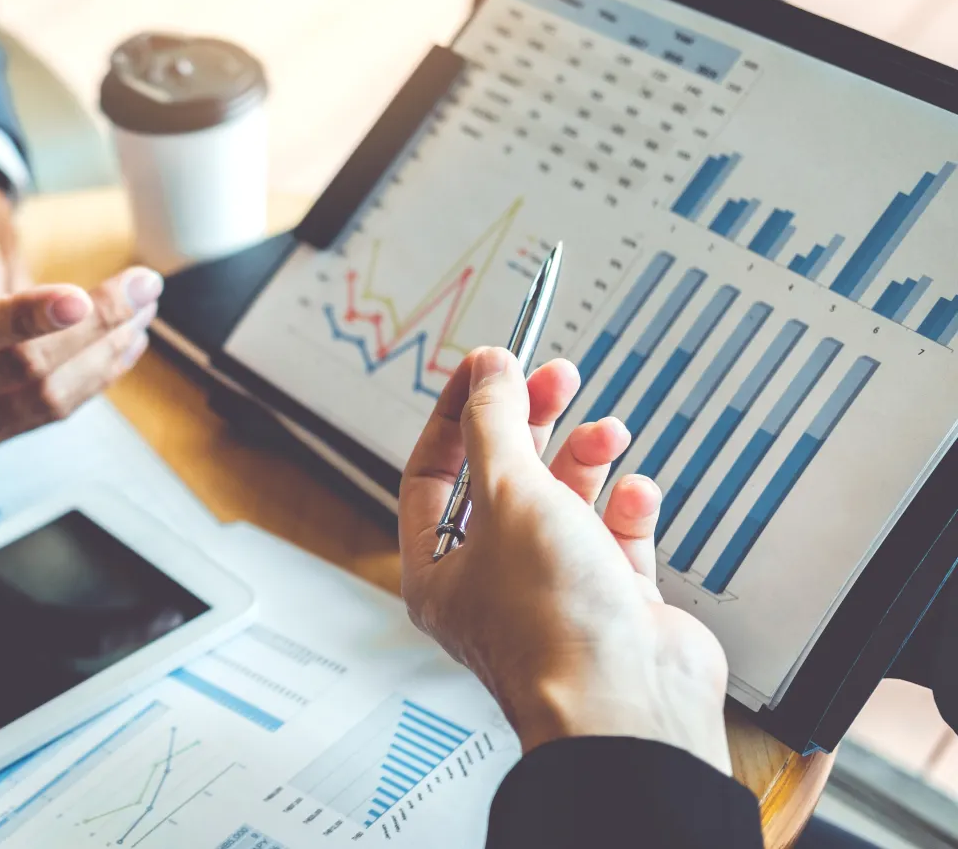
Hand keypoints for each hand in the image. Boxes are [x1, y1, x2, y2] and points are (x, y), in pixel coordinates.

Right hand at [0, 161, 159, 477]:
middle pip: (24, 367)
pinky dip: (86, 386)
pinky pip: (39, 419)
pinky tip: (117, 352)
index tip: (78, 296)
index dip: (26, 317)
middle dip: (95, 326)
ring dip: (103, 357)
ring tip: (144, 315)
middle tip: (146, 285)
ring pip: (42, 400)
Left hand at [398, 347, 730, 772]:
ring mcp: (554, 593)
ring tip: (606, 431)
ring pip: (563, 503)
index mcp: (438, 569)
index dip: (458, 412)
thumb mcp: (508, 495)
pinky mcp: (613, 603)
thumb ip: (495, 424)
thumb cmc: (552, 624)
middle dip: (529, 423)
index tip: (489, 364)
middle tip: (556, 378)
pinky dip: (625, 507)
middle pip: (501, 480)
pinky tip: (634, 491)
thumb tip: (488, 372)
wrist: (629, 703)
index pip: (433, 472)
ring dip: (583, 459)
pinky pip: (615, 538)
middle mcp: (491, 583)